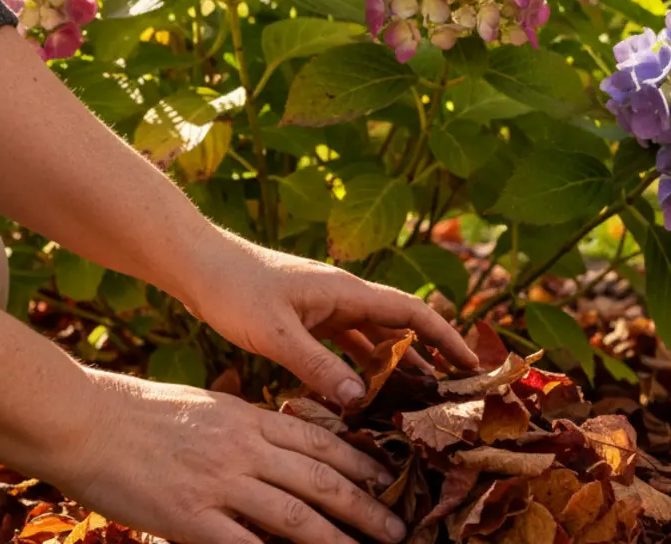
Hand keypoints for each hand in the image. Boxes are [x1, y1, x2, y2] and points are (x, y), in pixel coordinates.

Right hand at [61, 370, 405, 543]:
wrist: (87, 420)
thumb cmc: (141, 414)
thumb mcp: (207, 408)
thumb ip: (246, 426)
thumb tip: (279, 440)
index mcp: (250, 419)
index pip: (320, 442)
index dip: (360, 463)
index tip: (389, 478)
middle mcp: (245, 449)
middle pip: (320, 480)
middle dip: (365, 505)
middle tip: (399, 526)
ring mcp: (220, 483)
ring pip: (295, 515)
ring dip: (337, 538)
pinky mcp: (190, 517)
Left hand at [180, 232, 478, 405]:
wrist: (199, 267)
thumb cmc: (236, 290)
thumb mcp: (276, 334)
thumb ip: (319, 368)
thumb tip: (362, 402)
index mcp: (347, 291)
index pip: (412, 311)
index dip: (445, 335)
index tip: (470, 362)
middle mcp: (344, 296)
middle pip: (399, 326)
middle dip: (430, 353)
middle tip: (453, 388)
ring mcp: (326, 306)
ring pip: (374, 338)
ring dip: (397, 364)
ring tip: (419, 396)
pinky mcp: (307, 318)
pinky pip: (347, 345)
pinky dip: (362, 366)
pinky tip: (365, 392)